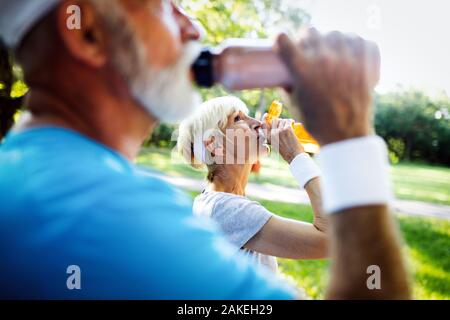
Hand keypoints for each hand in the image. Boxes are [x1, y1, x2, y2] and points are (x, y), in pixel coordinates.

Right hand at [262, 115, 303, 163]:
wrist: (294, 156)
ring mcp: (280, 130)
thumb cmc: (286, 151)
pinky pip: (288, 121)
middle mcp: (273, 133)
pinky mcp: (287, 129)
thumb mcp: (275, 144)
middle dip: (279, 121)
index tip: (266, 115)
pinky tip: (292, 124)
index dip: (265, 119)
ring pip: (282, 120)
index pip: (263, 125)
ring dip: (285, 122)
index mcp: (268, 138)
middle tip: (283, 125)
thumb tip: (274, 126)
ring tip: (288, 128)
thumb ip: (273, 136)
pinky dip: (290, 121)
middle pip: (274, 120)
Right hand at [276, 28, 379, 144]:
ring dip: (330, 40)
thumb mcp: (294, 104)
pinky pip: (359, 39)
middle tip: (309, 49)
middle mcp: (323, 59)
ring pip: (335, 33)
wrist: (346, 135)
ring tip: (331, 51)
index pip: (284, 39)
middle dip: (306, 39)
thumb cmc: (316, 122)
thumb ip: (287, 86)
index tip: (284, 45)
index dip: (282, 40)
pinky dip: (354, 43)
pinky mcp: (365, 62)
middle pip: (310, 31)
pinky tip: (350, 52)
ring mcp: (346, 59)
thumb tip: (284, 75)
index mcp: (302, 69)